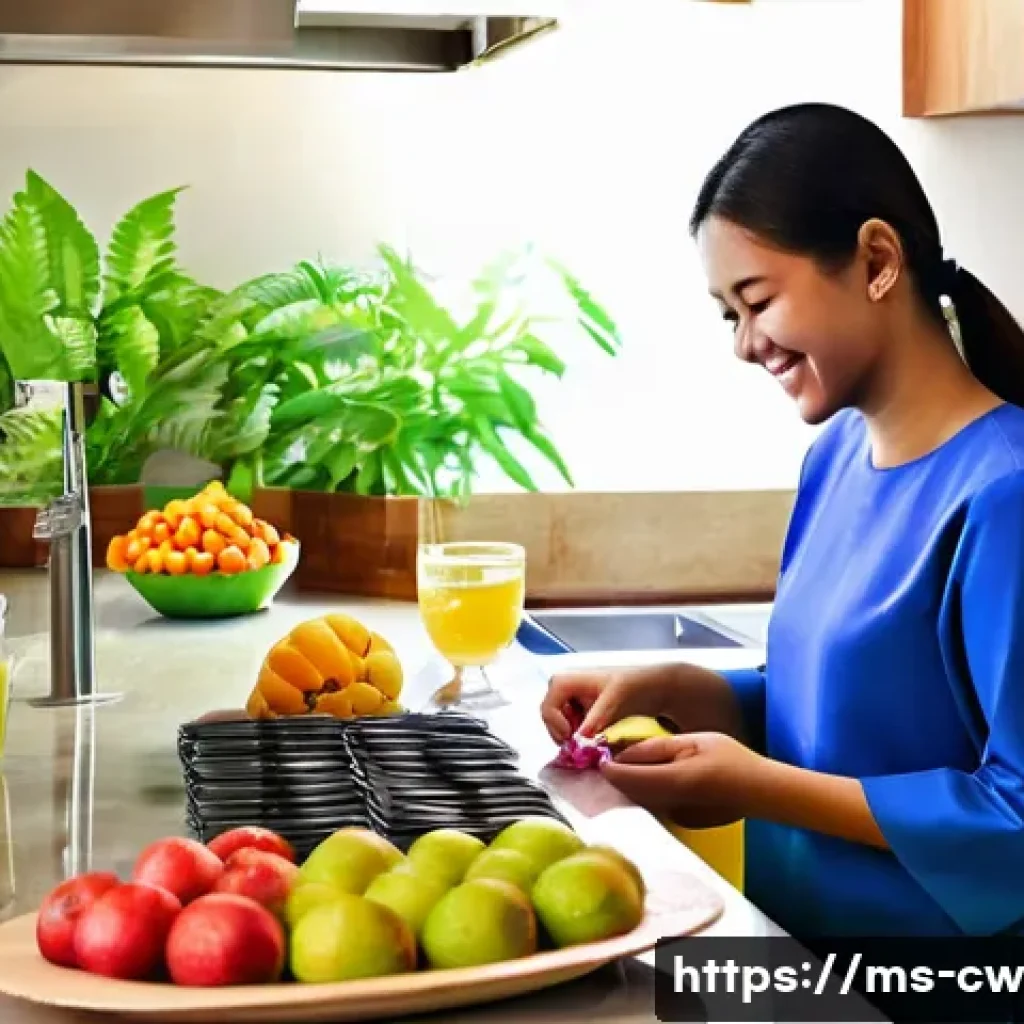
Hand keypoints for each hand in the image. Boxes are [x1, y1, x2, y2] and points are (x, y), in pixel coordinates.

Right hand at [540, 663, 748, 745]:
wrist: (657, 688)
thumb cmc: (635, 684)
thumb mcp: (614, 700)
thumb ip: (596, 719)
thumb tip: (579, 741)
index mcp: (568, 680)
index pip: (547, 706)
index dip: (554, 724)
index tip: (571, 739)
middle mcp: (567, 691)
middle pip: (551, 719)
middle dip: (563, 735)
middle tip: (581, 748)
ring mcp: (575, 704)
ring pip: (561, 728)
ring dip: (573, 739)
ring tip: (592, 745)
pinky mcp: (585, 716)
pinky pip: (573, 731)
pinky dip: (582, 740)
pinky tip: (597, 742)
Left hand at [599, 732, 765, 827]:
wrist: (758, 790)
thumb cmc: (730, 759)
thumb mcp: (692, 742)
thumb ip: (655, 748)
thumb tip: (623, 753)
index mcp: (671, 780)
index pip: (624, 777)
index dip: (606, 765)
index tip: (598, 751)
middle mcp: (668, 803)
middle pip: (626, 790)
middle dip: (613, 773)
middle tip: (607, 753)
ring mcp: (673, 814)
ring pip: (636, 798)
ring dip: (626, 781)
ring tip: (624, 759)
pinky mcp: (678, 818)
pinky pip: (650, 803)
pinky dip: (641, 789)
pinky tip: (647, 774)